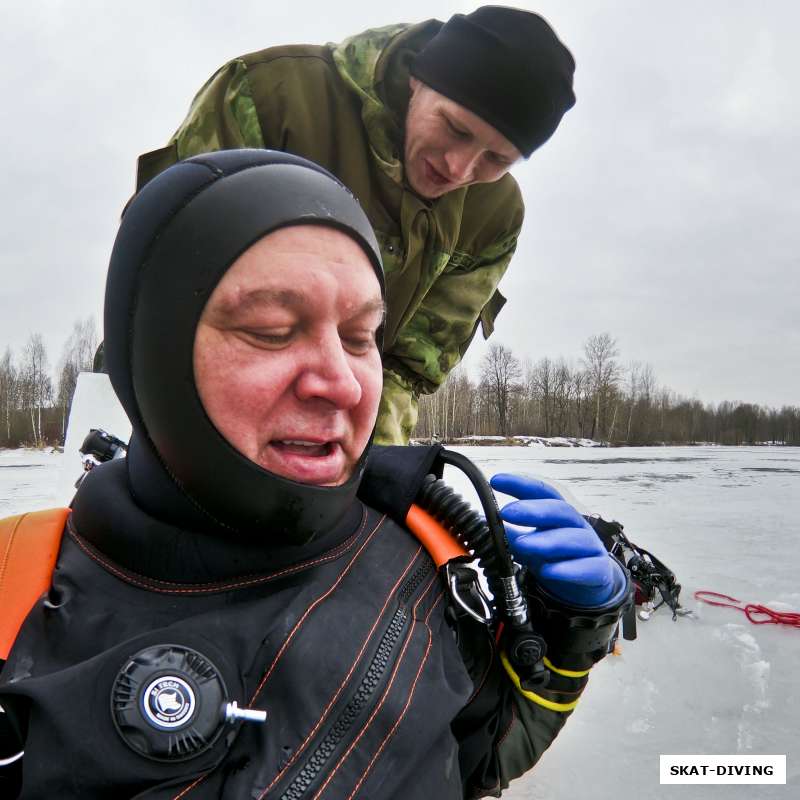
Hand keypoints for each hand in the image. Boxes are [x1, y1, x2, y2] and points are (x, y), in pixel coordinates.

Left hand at [490, 473, 626, 607]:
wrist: (589, 586)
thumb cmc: (557, 558)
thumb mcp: (530, 546)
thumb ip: (509, 536)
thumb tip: (481, 525)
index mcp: (558, 514)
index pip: (542, 492)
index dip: (521, 484)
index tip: (496, 480)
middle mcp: (576, 525)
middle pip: (560, 511)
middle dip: (534, 510)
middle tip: (507, 512)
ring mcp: (590, 547)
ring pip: (573, 539)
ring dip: (547, 540)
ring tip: (522, 544)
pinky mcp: (599, 572)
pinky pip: (587, 568)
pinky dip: (568, 570)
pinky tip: (549, 571)